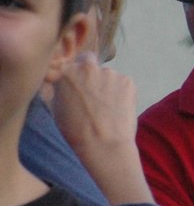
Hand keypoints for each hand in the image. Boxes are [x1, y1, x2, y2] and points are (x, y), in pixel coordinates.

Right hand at [45, 53, 152, 205]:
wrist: (104, 144)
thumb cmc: (76, 130)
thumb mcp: (54, 108)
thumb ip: (54, 89)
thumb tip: (55, 80)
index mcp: (66, 73)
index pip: (70, 62)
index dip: (75, 73)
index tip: (79, 84)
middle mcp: (87, 68)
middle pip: (89, 61)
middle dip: (91, 71)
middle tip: (94, 92)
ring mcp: (109, 73)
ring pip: (108, 74)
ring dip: (107, 84)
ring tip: (107, 107)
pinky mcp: (127, 81)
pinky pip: (123, 82)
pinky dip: (122, 91)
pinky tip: (118, 108)